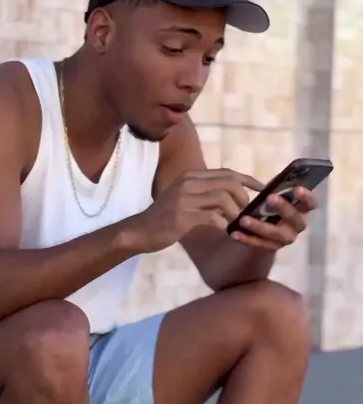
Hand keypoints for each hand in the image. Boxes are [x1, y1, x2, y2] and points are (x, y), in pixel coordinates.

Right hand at [132, 169, 262, 252]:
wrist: (140, 231)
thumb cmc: (165, 218)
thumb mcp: (185, 199)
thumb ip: (206, 195)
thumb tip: (233, 198)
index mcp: (191, 176)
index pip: (227, 172)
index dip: (248, 180)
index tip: (263, 189)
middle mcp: (188, 182)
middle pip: (229, 182)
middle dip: (244, 198)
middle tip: (246, 213)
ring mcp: (184, 198)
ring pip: (223, 198)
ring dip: (235, 213)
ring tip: (236, 224)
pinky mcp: (182, 215)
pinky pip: (213, 217)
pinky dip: (223, 225)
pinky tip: (224, 231)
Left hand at [230, 186, 316, 251]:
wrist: (262, 229)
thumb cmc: (270, 204)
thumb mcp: (274, 195)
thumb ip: (277, 189)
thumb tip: (275, 181)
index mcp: (301, 209)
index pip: (311, 203)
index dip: (306, 197)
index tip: (297, 188)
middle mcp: (297, 225)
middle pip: (295, 219)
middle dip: (283, 208)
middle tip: (270, 198)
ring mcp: (285, 238)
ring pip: (276, 234)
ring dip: (260, 226)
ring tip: (243, 219)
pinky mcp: (271, 247)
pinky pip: (260, 244)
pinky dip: (247, 239)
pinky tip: (235, 233)